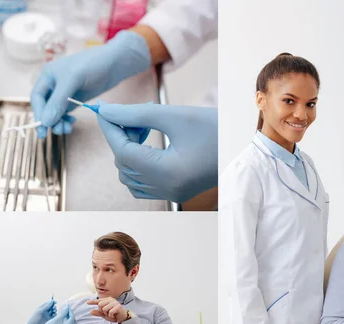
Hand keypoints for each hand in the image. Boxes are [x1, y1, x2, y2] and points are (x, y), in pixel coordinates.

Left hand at [20, 299, 56, 323]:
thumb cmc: (33, 320)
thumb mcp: (39, 312)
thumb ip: (45, 306)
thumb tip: (51, 301)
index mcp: (41, 308)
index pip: (48, 303)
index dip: (52, 302)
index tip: (55, 302)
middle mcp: (44, 312)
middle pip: (51, 307)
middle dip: (54, 306)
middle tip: (54, 308)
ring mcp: (47, 316)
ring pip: (53, 311)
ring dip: (55, 310)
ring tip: (54, 311)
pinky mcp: (49, 321)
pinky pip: (54, 317)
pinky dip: (55, 315)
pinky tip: (54, 315)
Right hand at [30, 30, 150, 137]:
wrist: (114, 63)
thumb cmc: (92, 65)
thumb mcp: (73, 80)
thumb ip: (58, 101)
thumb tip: (45, 122)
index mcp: (47, 76)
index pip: (37, 98)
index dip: (38, 114)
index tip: (43, 129)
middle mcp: (53, 85)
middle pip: (44, 107)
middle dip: (49, 120)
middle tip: (58, 131)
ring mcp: (64, 93)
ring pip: (54, 112)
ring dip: (58, 122)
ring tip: (67, 129)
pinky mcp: (74, 99)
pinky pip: (65, 113)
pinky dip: (66, 120)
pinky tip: (72, 123)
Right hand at [31, 305, 76, 323]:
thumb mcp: (57, 318)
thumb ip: (63, 313)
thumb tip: (67, 307)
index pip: (72, 317)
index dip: (70, 310)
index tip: (67, 305)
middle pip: (73, 320)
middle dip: (71, 314)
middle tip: (67, 309)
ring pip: (70, 323)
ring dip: (69, 317)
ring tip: (65, 312)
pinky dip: (66, 320)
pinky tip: (62, 317)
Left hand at [86, 298, 127, 322]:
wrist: (123, 317)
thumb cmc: (114, 314)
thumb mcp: (105, 314)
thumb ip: (98, 313)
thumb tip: (90, 311)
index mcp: (107, 300)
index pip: (98, 301)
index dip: (92, 302)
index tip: (87, 302)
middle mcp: (111, 299)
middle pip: (100, 305)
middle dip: (102, 311)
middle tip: (107, 313)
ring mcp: (115, 302)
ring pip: (104, 309)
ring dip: (107, 314)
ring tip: (111, 314)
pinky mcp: (118, 306)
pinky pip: (110, 312)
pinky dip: (111, 316)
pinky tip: (114, 315)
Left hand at [95, 102, 217, 202]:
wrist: (241, 145)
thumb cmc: (214, 128)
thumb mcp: (174, 115)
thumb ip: (137, 113)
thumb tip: (107, 112)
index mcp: (168, 172)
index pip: (123, 152)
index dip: (110, 129)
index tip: (102, 110)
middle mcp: (167, 188)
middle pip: (124, 164)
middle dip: (122, 137)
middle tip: (135, 116)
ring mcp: (170, 193)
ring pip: (129, 176)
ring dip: (128, 151)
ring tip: (144, 129)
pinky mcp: (174, 192)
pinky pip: (141, 185)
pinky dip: (136, 166)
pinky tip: (147, 147)